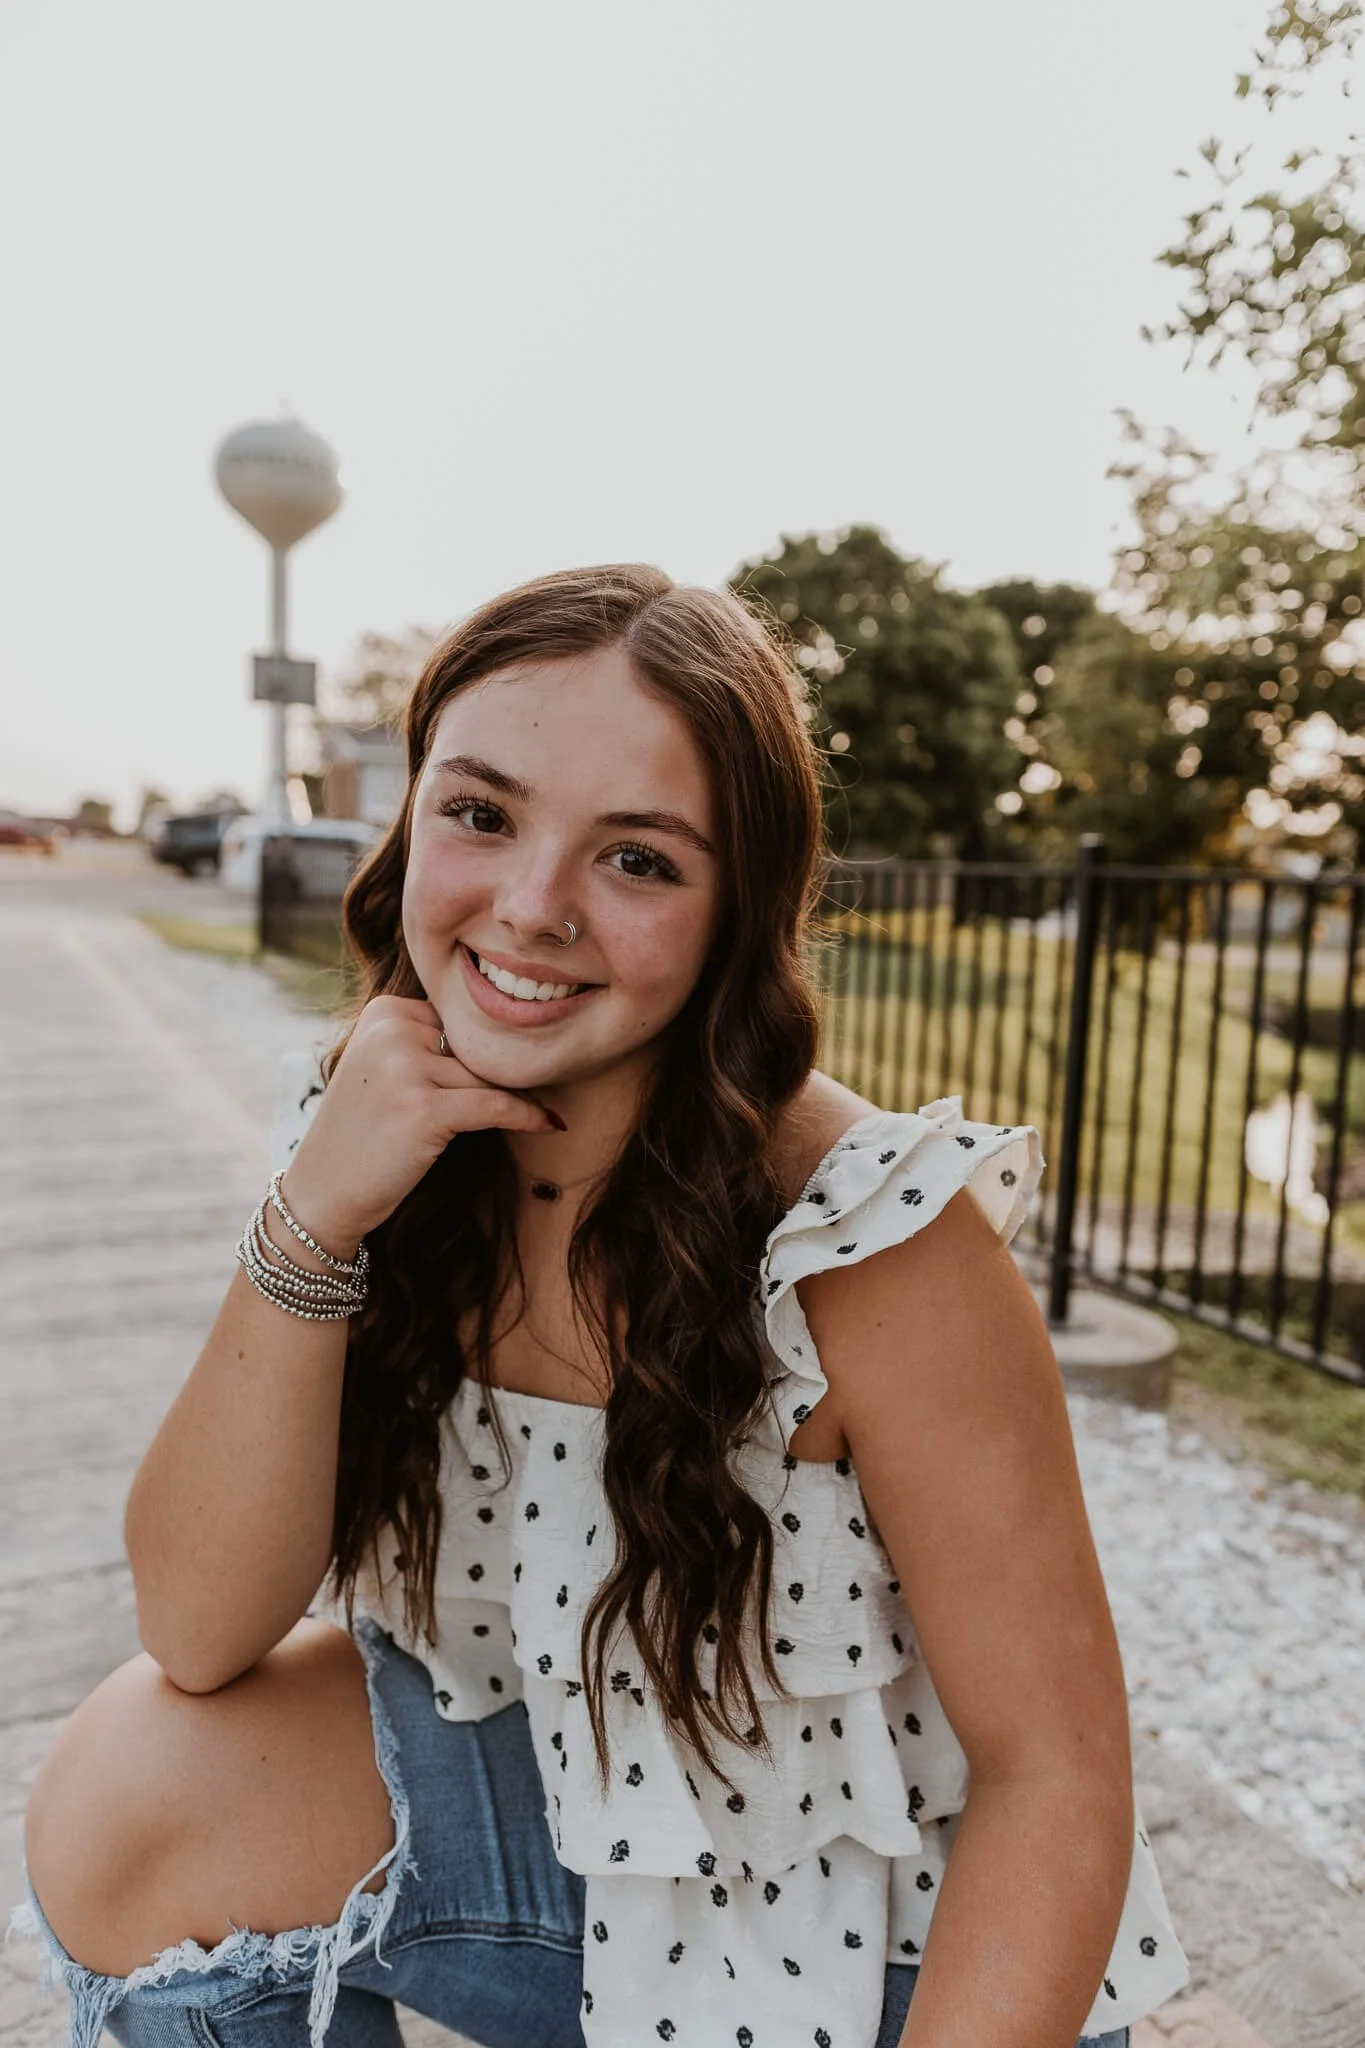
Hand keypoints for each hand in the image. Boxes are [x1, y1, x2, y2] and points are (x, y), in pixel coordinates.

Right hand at [279, 995, 561, 1251]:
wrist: (323, 1192)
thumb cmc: (363, 1134)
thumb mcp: (385, 1069)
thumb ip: (431, 1045)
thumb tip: (513, 1041)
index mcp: (383, 1011)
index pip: (459, 1022)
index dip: (478, 1054)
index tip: (501, 1075)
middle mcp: (391, 1030)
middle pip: (476, 1048)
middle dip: (495, 1078)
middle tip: (521, 1099)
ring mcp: (405, 1067)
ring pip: (488, 1077)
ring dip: (511, 1100)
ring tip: (536, 1114)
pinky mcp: (424, 1109)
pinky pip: (497, 1106)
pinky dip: (528, 1116)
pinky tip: (551, 1125)